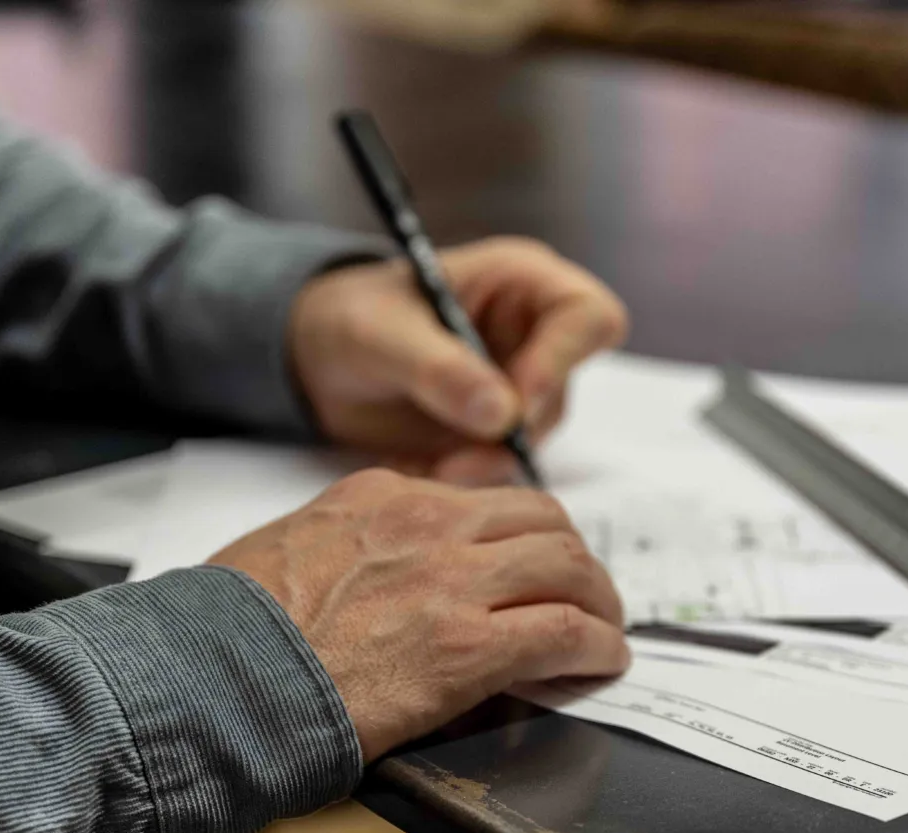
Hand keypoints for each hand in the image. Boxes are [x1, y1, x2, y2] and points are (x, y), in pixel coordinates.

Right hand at [210, 468, 628, 760]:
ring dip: (598, 601)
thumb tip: (363, 579)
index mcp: (379, 498)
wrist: (210, 679)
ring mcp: (451, 582)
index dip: (518, 537)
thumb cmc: (226, 633)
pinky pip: (566, 633)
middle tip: (584, 597)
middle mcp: (425, 524)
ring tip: (603, 632)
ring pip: (568, 567)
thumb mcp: (283, 552)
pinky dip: (596, 647)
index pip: (480, 500)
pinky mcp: (468, 647)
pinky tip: (601, 664)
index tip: (528, 566)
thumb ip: (340, 549)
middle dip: (572, 560)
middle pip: (541, 521)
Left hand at [288, 237, 627, 483]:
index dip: (562, 361)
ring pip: (534, 437)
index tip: (513, 404)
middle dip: (512, 433)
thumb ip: (438, 368)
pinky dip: (465, 476)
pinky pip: (501, 464)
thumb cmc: (348, 319)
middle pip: (562, 390)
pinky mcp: (497, 431)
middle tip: (455, 460)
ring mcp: (518, 385)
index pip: (589, 317)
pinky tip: (421, 469)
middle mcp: (533, 333)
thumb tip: (502, 414)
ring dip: (485, 462)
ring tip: (429, 467)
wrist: (318, 360)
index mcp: (520, 281)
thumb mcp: (379, 335)